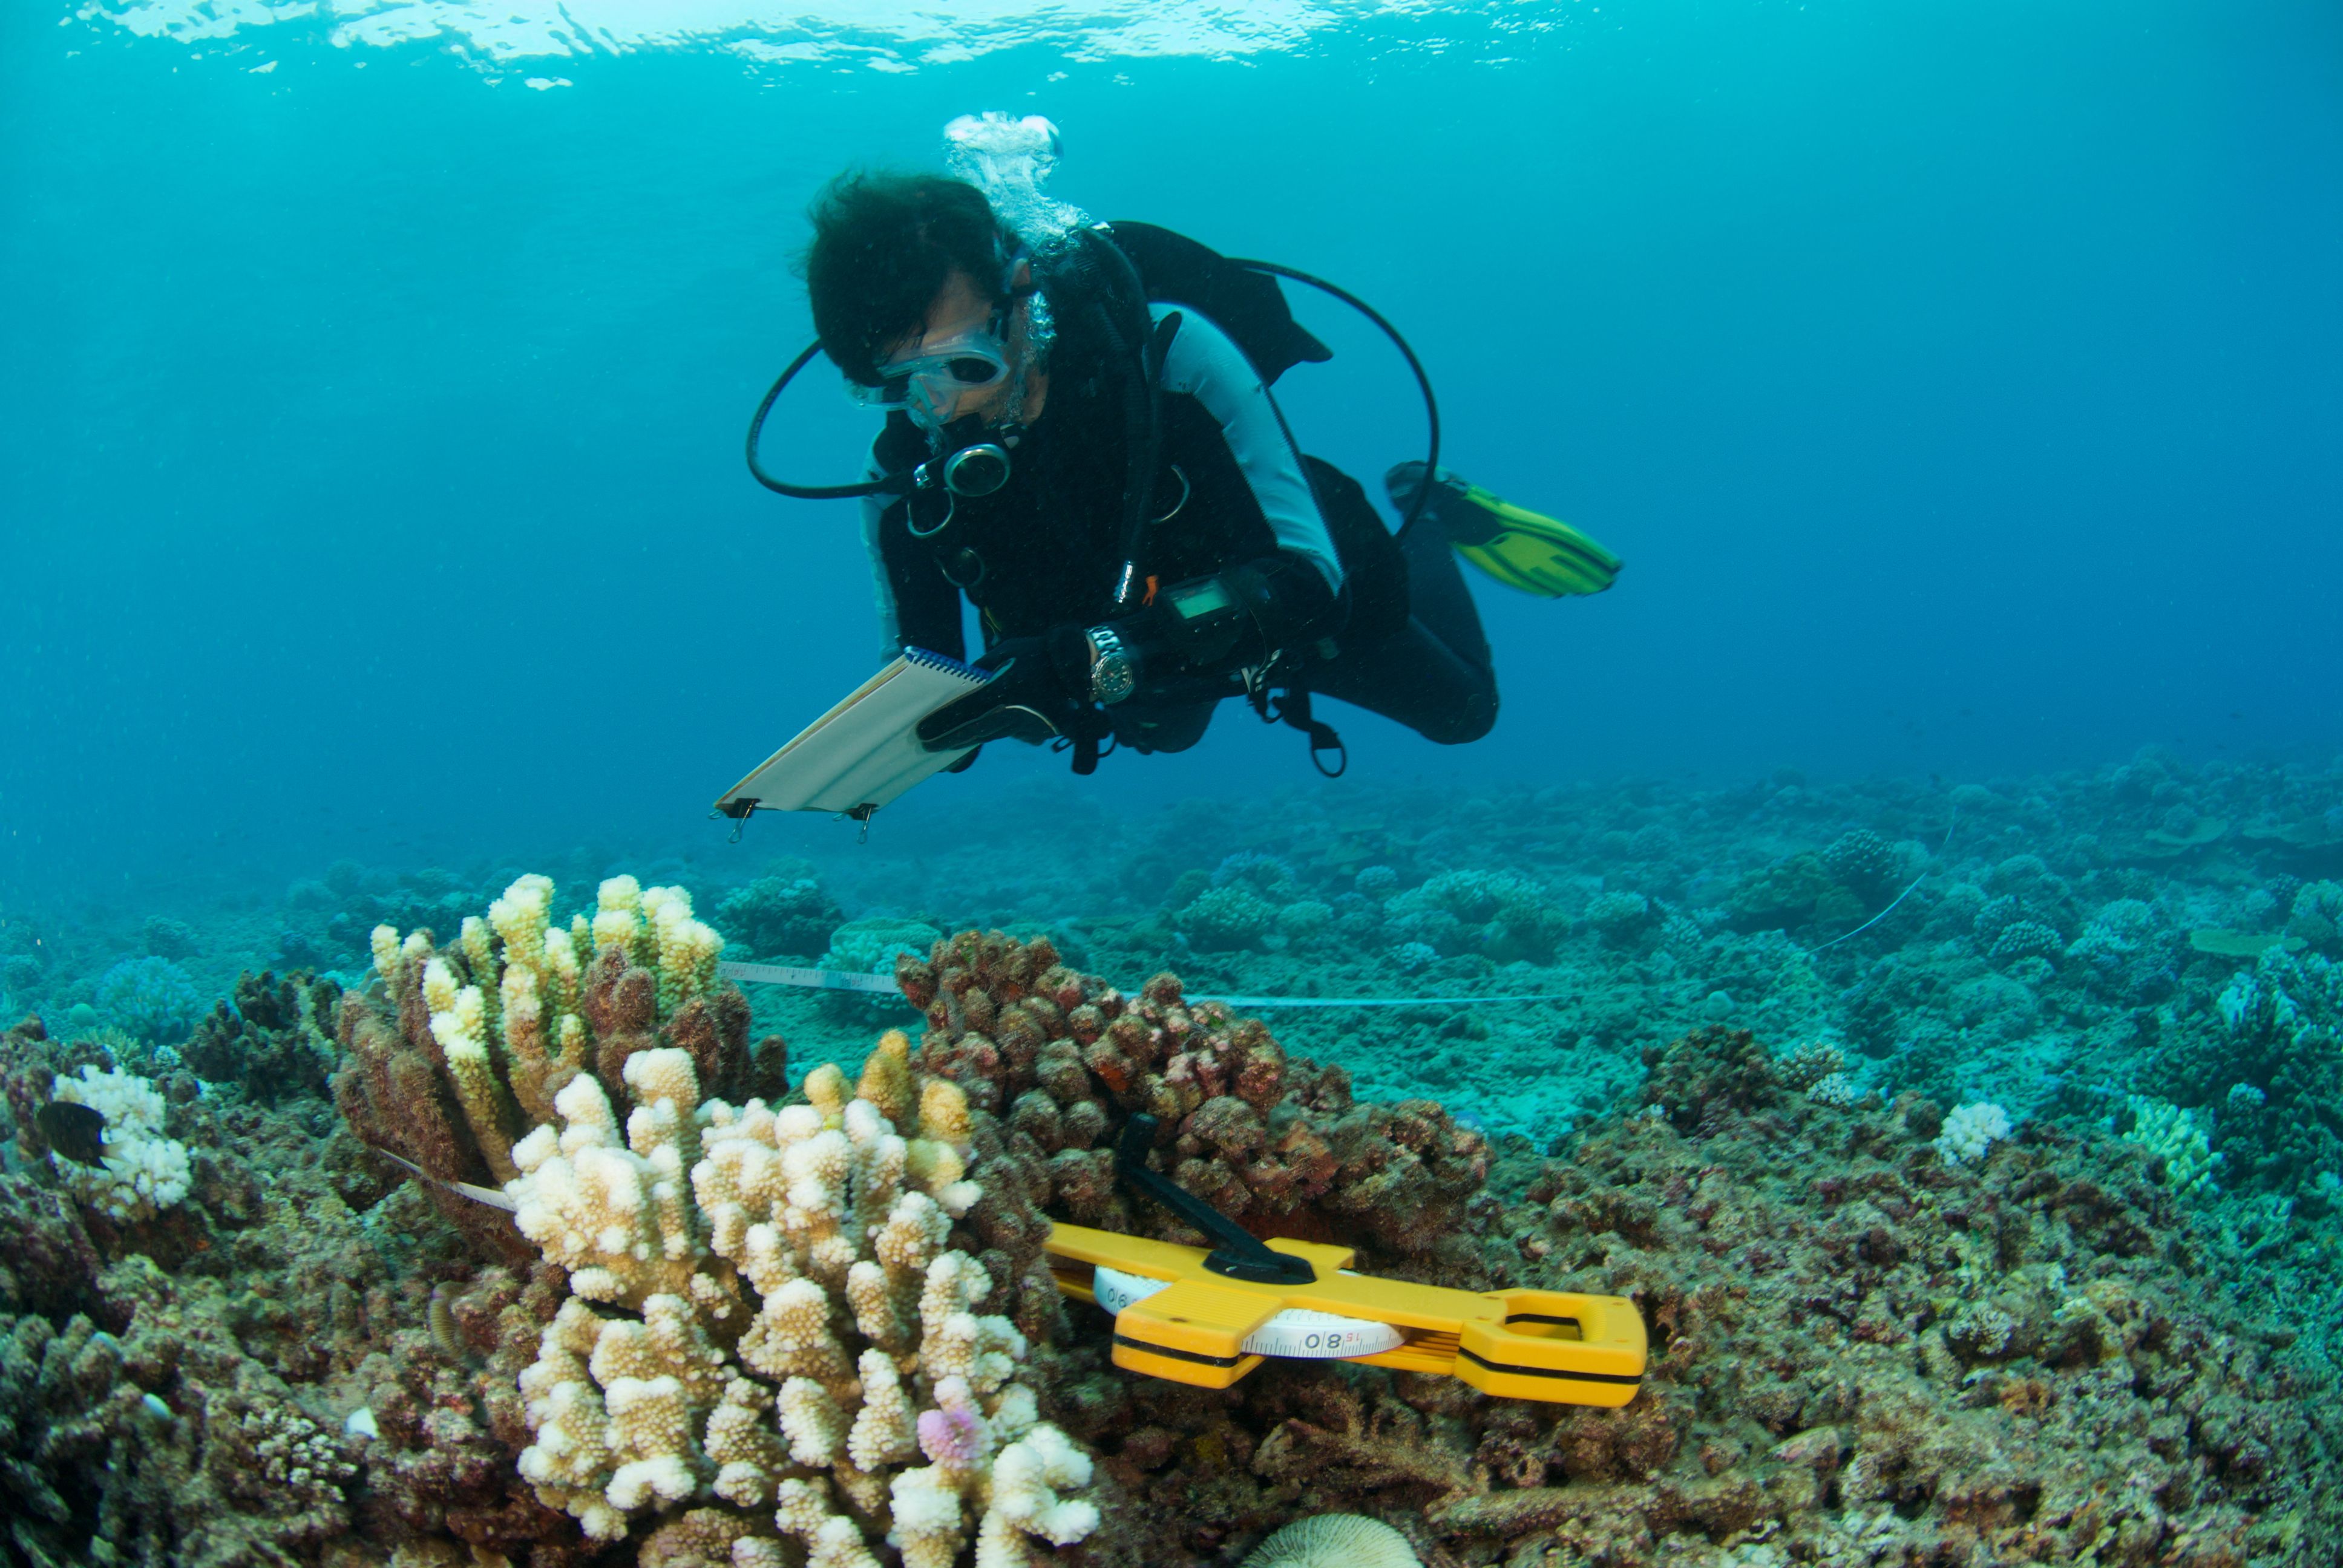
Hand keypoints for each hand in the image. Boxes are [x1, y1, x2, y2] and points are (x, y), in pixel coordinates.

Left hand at [916, 631, 1091, 751]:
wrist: (1080, 668)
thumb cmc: (1037, 654)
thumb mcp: (1004, 653)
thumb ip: (981, 672)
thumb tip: (960, 687)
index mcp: (1003, 689)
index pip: (966, 712)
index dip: (942, 725)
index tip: (922, 734)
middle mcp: (1014, 712)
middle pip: (975, 731)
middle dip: (949, 740)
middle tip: (926, 746)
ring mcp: (1028, 725)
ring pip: (990, 734)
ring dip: (966, 740)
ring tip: (943, 744)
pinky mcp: (1039, 732)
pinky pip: (1008, 733)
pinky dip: (990, 733)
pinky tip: (974, 735)